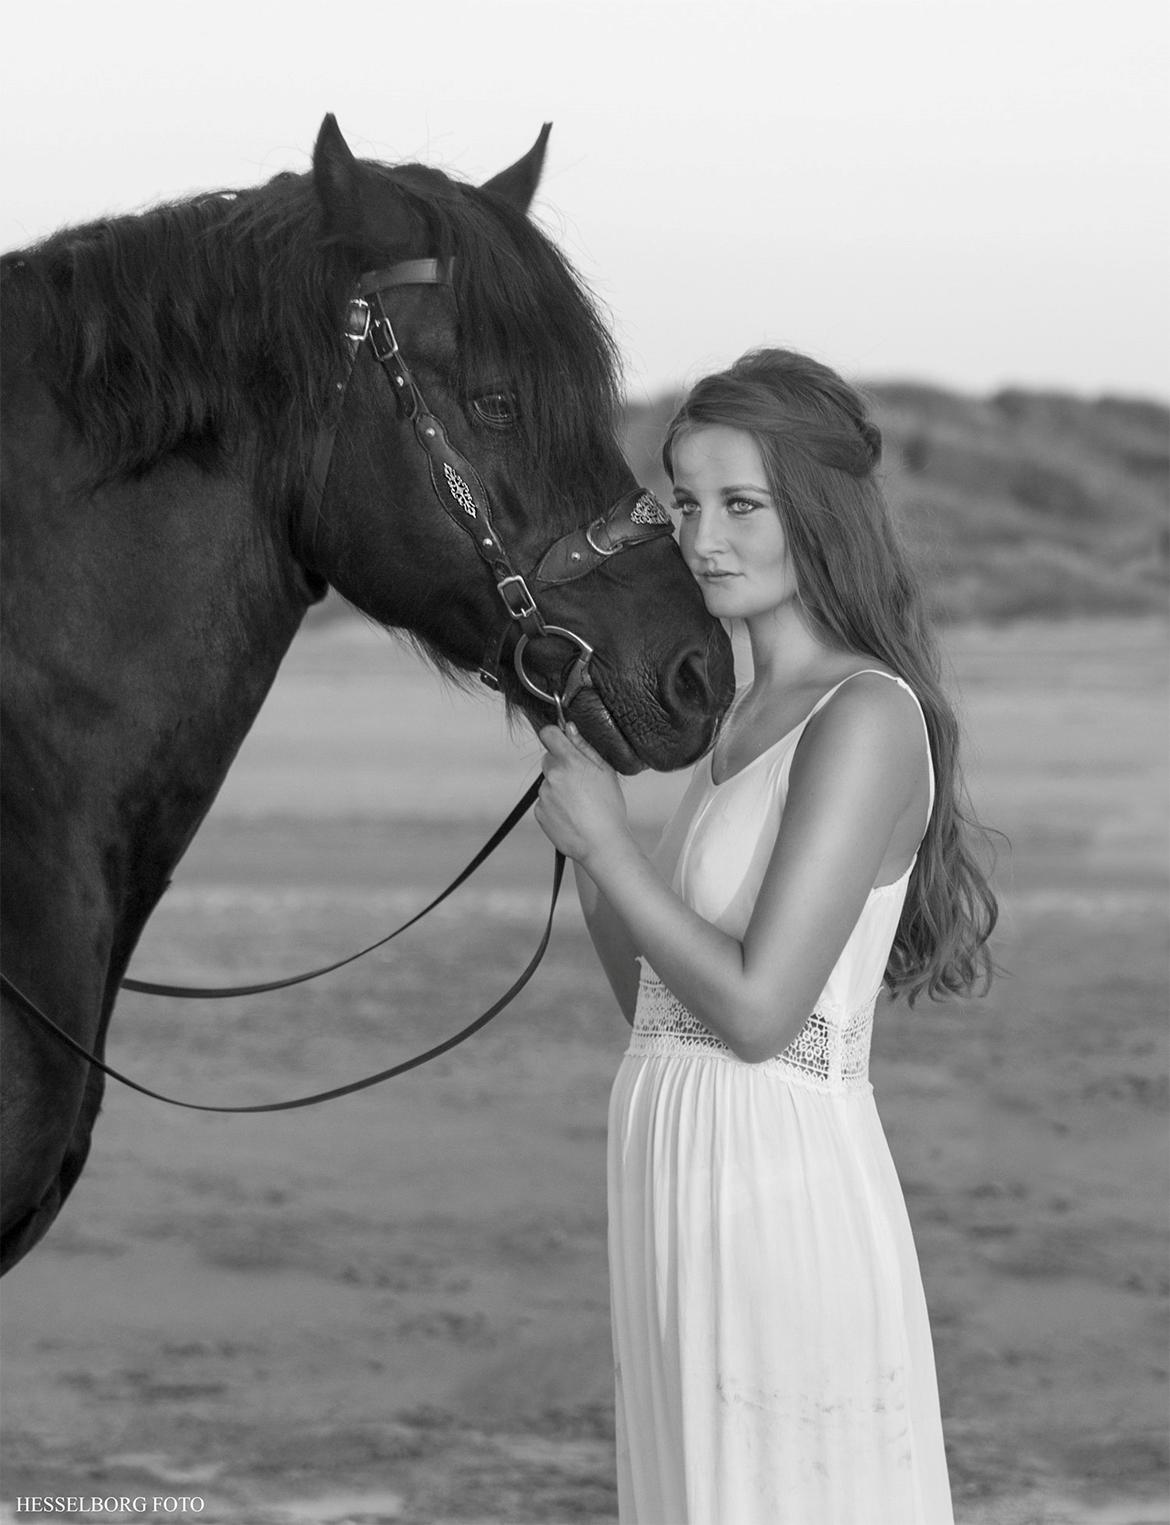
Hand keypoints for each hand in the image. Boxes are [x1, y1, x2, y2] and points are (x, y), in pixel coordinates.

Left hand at [533, 723, 630, 865]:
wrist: (601, 844)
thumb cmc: (609, 807)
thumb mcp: (605, 772)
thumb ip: (584, 747)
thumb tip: (569, 728)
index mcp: (569, 761)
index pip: (548, 734)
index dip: (555, 736)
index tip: (563, 743)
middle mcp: (552, 776)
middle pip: (549, 760)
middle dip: (561, 766)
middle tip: (581, 783)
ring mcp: (543, 795)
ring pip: (548, 783)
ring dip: (558, 789)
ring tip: (580, 805)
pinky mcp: (539, 812)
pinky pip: (545, 802)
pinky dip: (555, 806)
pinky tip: (572, 816)